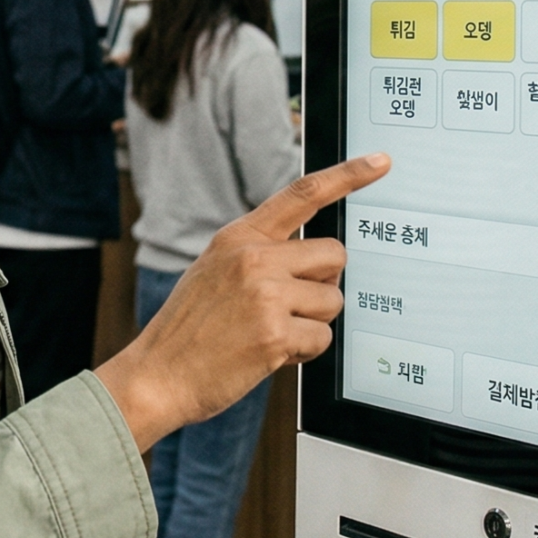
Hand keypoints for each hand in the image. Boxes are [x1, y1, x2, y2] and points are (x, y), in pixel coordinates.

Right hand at [97, 153, 391, 448]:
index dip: (348, 176)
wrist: (156, 375)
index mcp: (238, 237)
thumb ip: (259, 255)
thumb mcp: (214, 271)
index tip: (380, 162)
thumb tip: (313, 260)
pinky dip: (304, 351)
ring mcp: (266, 294)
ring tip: (271, 332)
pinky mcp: (275, 333)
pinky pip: (322, 338)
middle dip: (324, 284)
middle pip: (334, 255)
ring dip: (312, 322)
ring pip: (332, 300)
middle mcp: (254, 258)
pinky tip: (270, 354)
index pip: (302, 194)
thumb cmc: (188, 331)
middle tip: (293, 305)